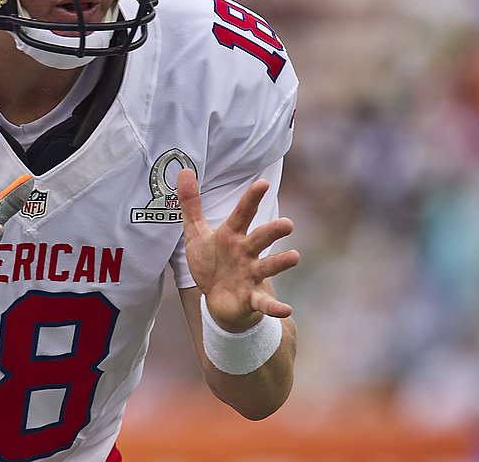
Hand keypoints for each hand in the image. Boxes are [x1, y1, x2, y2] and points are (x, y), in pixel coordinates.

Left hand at [178, 169, 299, 331]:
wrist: (216, 300)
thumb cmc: (211, 262)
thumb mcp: (196, 233)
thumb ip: (191, 203)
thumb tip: (183, 170)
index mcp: (232, 235)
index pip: (243, 214)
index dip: (251, 199)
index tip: (262, 184)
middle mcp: (246, 253)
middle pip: (260, 239)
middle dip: (273, 231)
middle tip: (287, 224)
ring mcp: (251, 275)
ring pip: (267, 267)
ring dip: (280, 263)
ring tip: (295, 257)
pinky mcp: (251, 298)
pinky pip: (263, 302)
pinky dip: (274, 306)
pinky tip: (286, 308)